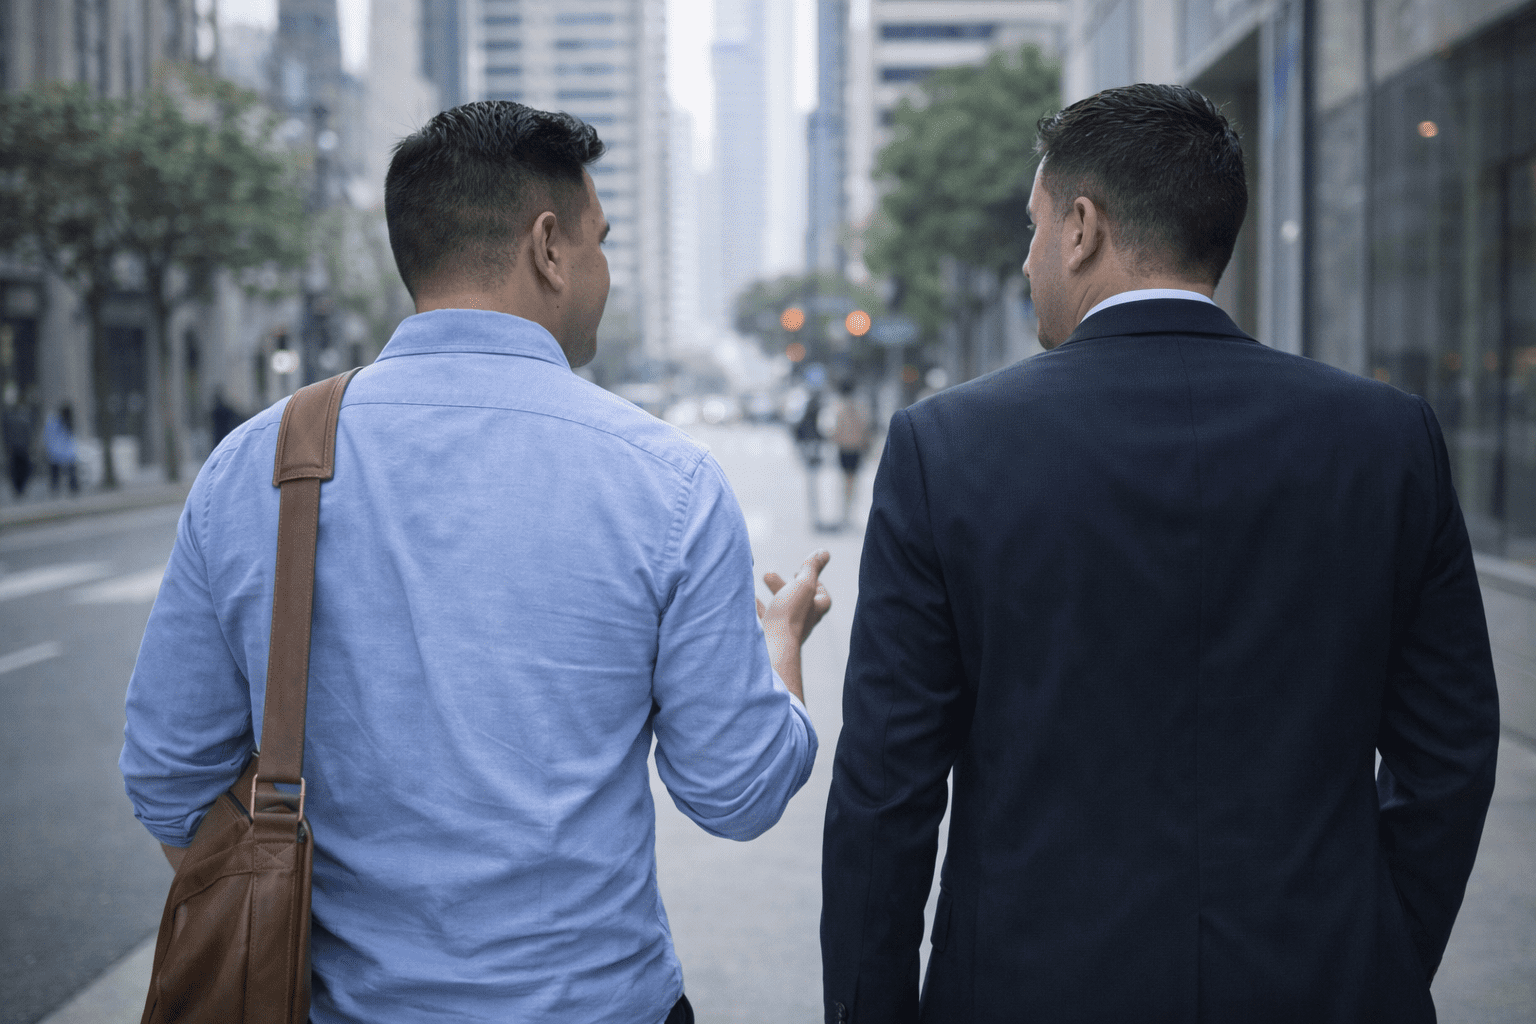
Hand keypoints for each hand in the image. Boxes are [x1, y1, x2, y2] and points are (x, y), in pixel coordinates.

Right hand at [756, 550, 831, 701]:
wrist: (770, 648)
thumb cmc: (789, 616)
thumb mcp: (803, 585)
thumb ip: (812, 568)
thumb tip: (825, 552)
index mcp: (813, 611)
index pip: (822, 598)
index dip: (815, 584)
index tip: (800, 573)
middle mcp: (801, 623)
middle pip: (797, 601)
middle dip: (783, 586)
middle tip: (767, 575)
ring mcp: (783, 631)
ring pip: (778, 611)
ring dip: (770, 596)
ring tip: (756, 584)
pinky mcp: (766, 637)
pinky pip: (760, 621)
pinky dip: (754, 608)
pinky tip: (745, 600)